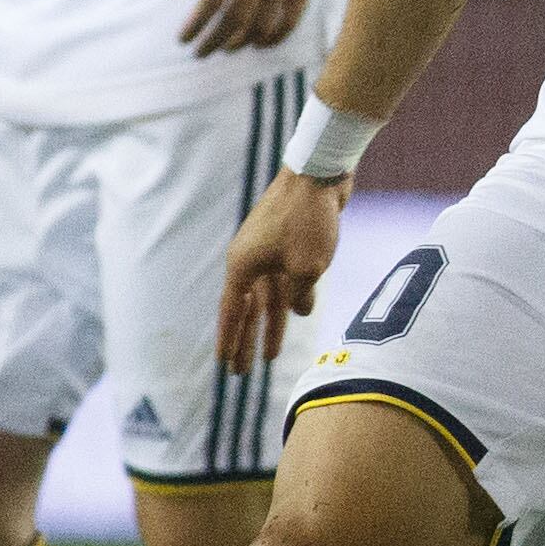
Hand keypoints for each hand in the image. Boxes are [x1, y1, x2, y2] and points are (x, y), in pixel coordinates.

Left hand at [168, 0, 314, 56]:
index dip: (197, 23)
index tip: (183, 39)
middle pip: (239, 15)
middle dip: (215, 40)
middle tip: (200, 52)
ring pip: (264, 22)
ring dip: (241, 42)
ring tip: (225, 47)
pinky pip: (291, 20)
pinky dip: (273, 38)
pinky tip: (257, 43)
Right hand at [218, 169, 345, 373]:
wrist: (320, 172)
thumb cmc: (308, 221)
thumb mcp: (307, 269)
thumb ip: (300, 296)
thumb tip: (300, 311)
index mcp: (242, 267)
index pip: (231, 313)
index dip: (229, 341)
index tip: (224, 365)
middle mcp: (249, 260)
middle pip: (246, 310)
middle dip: (246, 341)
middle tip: (241, 373)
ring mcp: (268, 251)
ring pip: (268, 298)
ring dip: (271, 326)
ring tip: (271, 358)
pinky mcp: (288, 243)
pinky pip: (286, 280)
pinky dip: (291, 298)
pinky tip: (299, 316)